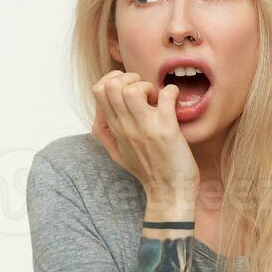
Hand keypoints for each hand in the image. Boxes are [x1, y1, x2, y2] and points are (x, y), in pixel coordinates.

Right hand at [91, 71, 197, 206]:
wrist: (170, 193)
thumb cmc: (148, 172)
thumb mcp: (117, 154)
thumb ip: (105, 132)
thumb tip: (102, 109)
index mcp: (114, 130)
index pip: (98, 90)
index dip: (113, 79)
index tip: (128, 88)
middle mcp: (125, 127)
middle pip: (111, 86)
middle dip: (129, 78)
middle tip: (144, 91)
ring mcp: (144, 128)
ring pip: (131, 90)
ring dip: (146, 85)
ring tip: (156, 98)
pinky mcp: (166, 130)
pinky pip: (165, 97)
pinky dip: (171, 92)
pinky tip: (174, 102)